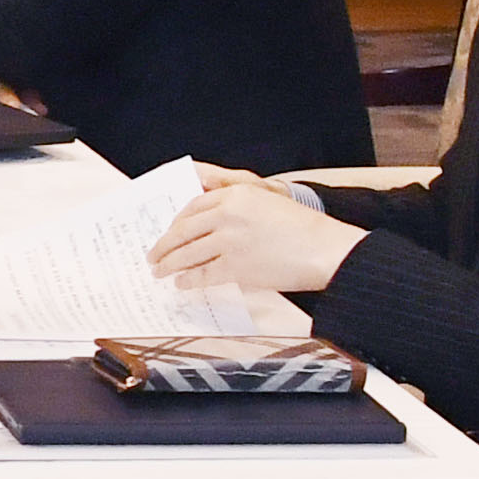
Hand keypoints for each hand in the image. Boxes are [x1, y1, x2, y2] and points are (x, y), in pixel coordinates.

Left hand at [151, 172, 361, 293]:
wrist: (325, 249)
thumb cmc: (302, 227)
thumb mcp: (267, 200)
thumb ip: (236, 204)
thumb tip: (206, 221)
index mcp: (234, 195)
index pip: (192, 207)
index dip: (177, 222)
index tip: (169, 231)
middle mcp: (226, 215)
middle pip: (183, 230)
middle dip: (164, 245)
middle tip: (152, 254)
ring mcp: (229, 242)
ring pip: (188, 254)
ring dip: (170, 264)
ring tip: (160, 271)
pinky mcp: (236, 267)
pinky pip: (203, 275)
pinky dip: (189, 280)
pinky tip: (182, 283)